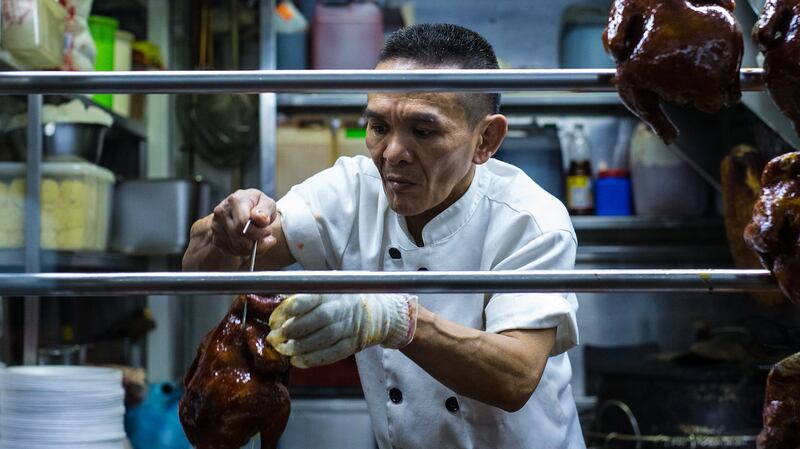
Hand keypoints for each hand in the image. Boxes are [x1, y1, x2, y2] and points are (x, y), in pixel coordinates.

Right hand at [211, 189, 277, 256]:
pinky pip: (232, 251)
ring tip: (260, 240)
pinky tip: (250, 242)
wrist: (244, 209)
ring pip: (237, 247)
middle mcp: (222, 212)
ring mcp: (216, 226)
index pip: (242, 223)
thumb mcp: (267, 203)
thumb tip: (261, 219)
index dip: (258, 231)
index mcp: (235, 200)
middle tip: (266, 238)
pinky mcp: (216, 238)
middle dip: (257, 241)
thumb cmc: (258, 206)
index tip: (268, 231)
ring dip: (252, 248)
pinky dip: (245, 251)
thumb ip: (266, 210)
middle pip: (240, 237)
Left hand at [267, 293, 417, 367]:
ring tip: (283, 350)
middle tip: (274, 337)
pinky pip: (331, 354)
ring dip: (299, 347)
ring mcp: (350, 327)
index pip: (309, 298)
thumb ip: (303, 296)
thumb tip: (274, 304)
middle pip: (317, 320)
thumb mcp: (326, 288)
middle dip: (292, 330)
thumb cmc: (343, 299)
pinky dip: (312, 359)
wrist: (377, 312)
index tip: (274, 320)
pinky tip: (297, 361)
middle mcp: (342, 308)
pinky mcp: (352, 344)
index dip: (288, 310)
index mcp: (332, 292)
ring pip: (323, 339)